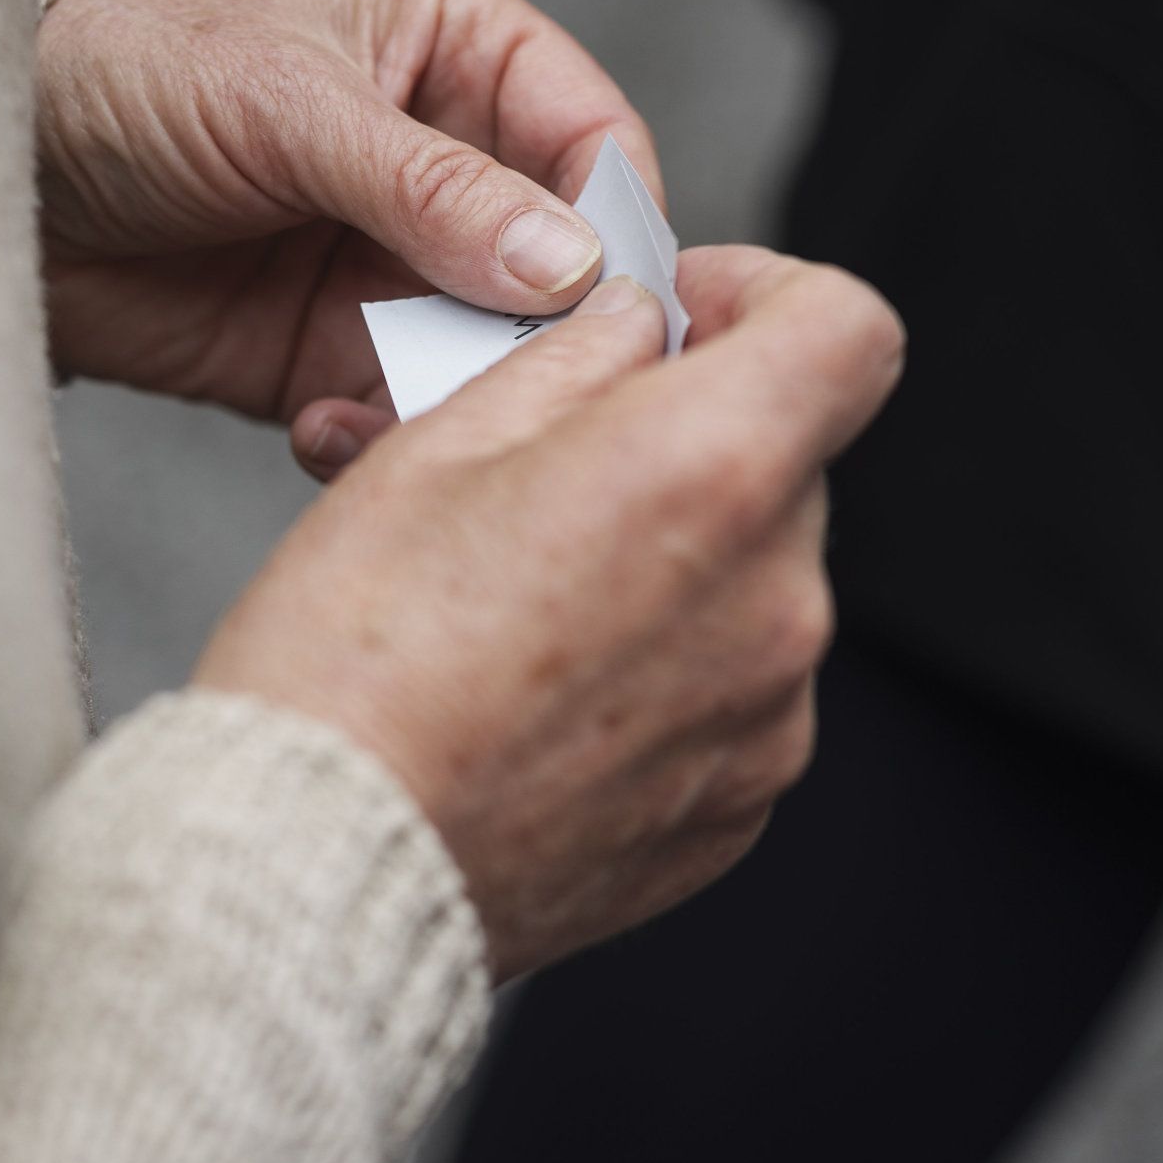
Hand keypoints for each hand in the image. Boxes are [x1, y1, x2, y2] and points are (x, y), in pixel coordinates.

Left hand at [34, 0, 656, 474]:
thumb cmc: (128, 78)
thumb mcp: (288, 108)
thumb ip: (431, 188)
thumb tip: (568, 264)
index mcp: (457, 49)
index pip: (592, 134)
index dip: (618, 218)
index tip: (614, 300)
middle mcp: (443, 160)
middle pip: (558, 262)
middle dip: (546, 332)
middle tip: (525, 389)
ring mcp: (391, 265)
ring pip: (487, 351)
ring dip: (461, 397)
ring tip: (406, 420)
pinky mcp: (330, 353)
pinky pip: (399, 410)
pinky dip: (381, 437)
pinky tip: (324, 434)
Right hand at [196, 249, 905, 980]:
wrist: (316, 866)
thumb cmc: (346, 661)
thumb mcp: (434, 447)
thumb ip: (569, 359)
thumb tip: (632, 326)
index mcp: (707, 475)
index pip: (847, 330)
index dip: (767, 296)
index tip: (681, 323)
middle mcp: (774, 601)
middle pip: (783, 464)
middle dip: (684, 444)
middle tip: (547, 470)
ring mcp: (768, 722)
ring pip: (751, 585)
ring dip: (669, 564)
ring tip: (524, 600)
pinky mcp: (736, 812)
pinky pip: (730, 699)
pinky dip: (662, 674)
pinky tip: (542, 694)